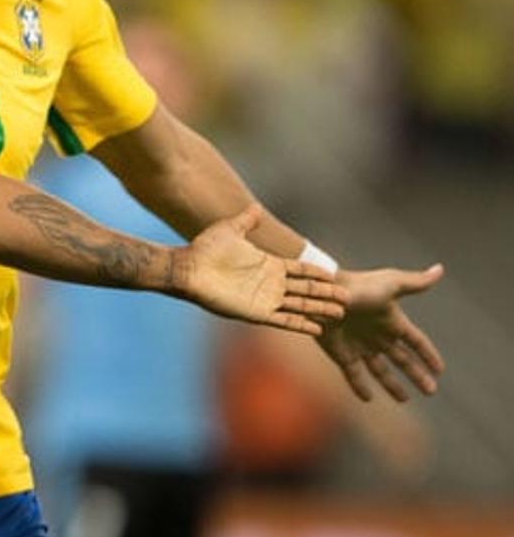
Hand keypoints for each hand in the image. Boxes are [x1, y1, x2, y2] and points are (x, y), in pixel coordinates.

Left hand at [177, 206, 347, 333]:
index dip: (318, 273)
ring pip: (300, 306)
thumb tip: (256, 207)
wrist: (187, 269)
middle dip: (326, 293)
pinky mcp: (256, 313)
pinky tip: (317, 329)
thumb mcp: (229, 230)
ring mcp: (265, 299)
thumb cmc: (205, 249)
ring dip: (319, 310)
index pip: (300, 270)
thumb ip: (246, 221)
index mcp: (268, 265)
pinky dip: (300, 325)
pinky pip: (283, 321)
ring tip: (339, 314)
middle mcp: (270, 283)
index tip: (337, 275)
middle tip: (349, 299)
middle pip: (306, 290)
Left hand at [316, 263, 445, 401]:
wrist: (322, 292)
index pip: (416, 341)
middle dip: (416, 375)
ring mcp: (359, 345)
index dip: (428, 354)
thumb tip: (440, 270)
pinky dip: (359, 386)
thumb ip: (415, 282)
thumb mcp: (390, 284)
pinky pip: (353, 374)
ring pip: (379, 370)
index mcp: (391, 320)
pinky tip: (367, 398)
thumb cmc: (357, 286)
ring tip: (404, 399)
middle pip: (402, 360)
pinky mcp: (340, 353)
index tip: (440, 370)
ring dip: (392, 385)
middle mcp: (376, 335)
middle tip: (431, 391)